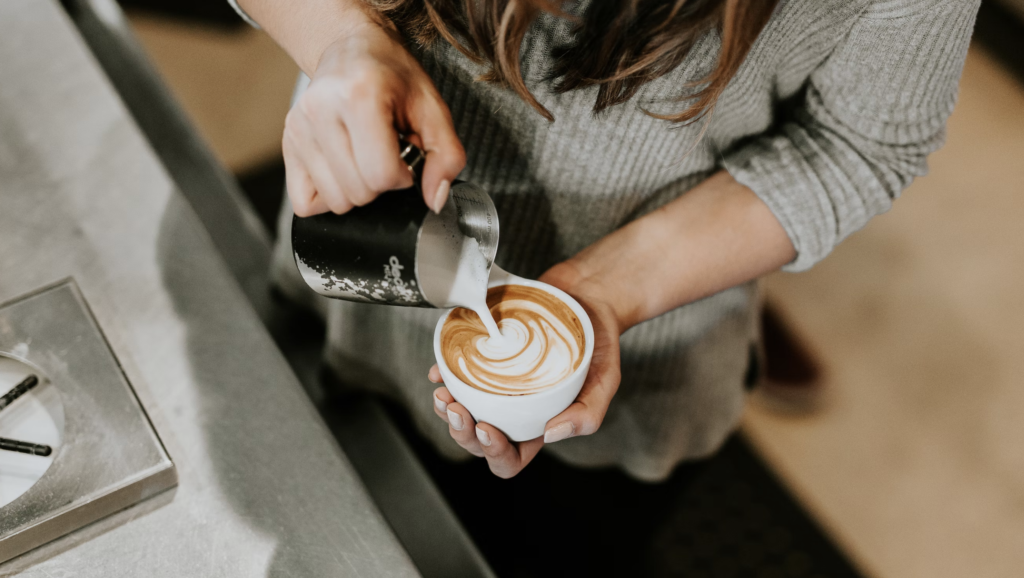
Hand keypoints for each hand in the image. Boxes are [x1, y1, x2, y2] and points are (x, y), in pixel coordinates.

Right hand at [283, 22, 465, 216]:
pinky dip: (328, 196)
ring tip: (364, 156)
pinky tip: (342, 170)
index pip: (381, 175)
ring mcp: (298, 128)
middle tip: (384, 153)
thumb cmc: (393, 76)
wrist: (353, 49)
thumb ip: (446, 155)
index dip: (402, 176)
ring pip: (334, 202)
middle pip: (358, 193)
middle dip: (380, 183)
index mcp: (360, 96)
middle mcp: (321, 110)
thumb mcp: (432, 108)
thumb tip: (435, 198)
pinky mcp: (287, 142)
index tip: (404, 157)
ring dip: (356, 189)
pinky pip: (305, 203)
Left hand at [428, 262, 623, 477]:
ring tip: (442, 394)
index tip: (486, 428)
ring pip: (463, 411)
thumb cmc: (599, 342)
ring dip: (446, 411)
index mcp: (538, 425)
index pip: (510, 458)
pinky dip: (443, 376)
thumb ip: (587, 413)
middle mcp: (514, 410)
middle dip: (461, 432)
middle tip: (457, 409)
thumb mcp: (606, 379)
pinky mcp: (487, 360)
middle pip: (478, 440)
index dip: (493, 453)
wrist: (588, 297)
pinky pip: (457, 375)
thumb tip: (550, 435)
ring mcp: (497, 386)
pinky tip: (439, 371)